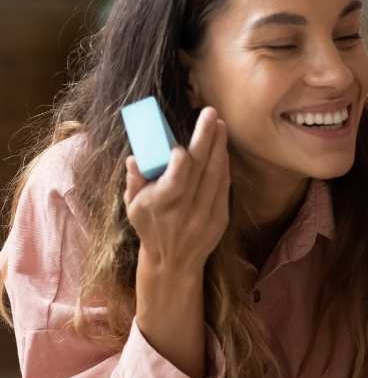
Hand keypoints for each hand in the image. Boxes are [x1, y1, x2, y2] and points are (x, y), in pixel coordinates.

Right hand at [125, 106, 229, 273]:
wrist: (173, 263)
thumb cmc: (150, 229)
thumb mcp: (134, 207)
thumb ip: (134, 181)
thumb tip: (135, 157)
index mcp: (163, 204)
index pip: (178, 176)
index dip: (181, 158)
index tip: (180, 143)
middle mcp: (187, 209)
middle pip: (202, 168)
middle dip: (207, 138)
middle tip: (211, 113)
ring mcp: (207, 214)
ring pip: (217, 174)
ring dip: (219, 147)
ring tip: (219, 125)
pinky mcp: (221, 218)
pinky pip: (224, 186)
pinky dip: (224, 166)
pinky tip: (222, 149)